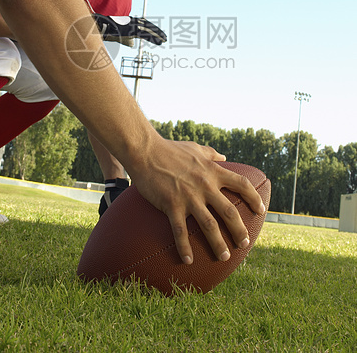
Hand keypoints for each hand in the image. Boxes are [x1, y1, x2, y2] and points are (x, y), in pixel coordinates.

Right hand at [93, 14, 166, 46]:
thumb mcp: (121, 35)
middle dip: (158, 32)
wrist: (103, 27)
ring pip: (150, 31)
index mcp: (133, 21)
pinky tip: (159, 42)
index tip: (160, 34)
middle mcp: (135, 21)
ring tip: (164, 40)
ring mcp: (134, 25)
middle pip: (150, 26)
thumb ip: (128, 39)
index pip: (147, 24)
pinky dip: (154, 38)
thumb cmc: (110, 31)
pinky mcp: (133, 30)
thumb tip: (133, 44)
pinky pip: (146, 35)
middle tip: (165, 37)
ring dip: (158, 36)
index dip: (154, 29)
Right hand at [129, 138, 265, 264]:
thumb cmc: (170, 149)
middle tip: (245, 243)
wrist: (146, 151)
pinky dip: (184, 247)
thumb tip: (224, 157)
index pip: (242, 184)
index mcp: (212, 171)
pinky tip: (188, 260)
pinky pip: (180, 231)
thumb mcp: (196, 148)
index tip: (261, 210)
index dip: (254, 198)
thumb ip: (211, 154)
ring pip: (209, 225)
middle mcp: (205, 185)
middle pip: (229, 211)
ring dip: (218, 243)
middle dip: (240, 229)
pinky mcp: (171, 205)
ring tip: (224, 257)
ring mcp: (189, 196)